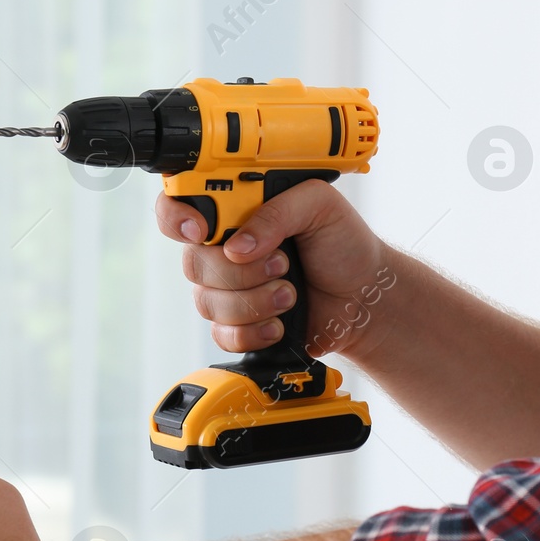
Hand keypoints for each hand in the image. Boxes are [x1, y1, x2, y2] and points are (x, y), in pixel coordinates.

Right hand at [155, 179, 394, 360]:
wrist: (364, 297)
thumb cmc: (344, 245)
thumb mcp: (320, 205)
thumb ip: (278, 212)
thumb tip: (238, 245)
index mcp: (235, 211)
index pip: (179, 207)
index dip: (175, 218)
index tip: (200, 231)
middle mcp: (224, 249)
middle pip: (193, 263)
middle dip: (240, 271)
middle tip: (282, 264)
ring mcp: (228, 289)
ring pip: (207, 302)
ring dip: (254, 301)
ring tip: (290, 292)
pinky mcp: (238, 325)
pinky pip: (222, 334)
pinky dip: (253, 332)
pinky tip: (279, 323)